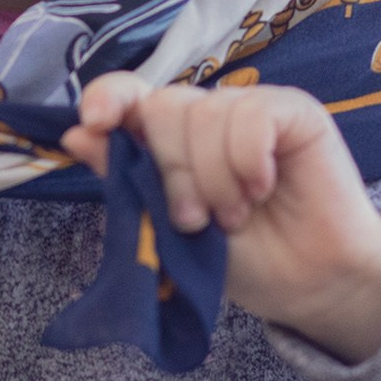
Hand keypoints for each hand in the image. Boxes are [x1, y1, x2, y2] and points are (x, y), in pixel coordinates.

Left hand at [63, 75, 380, 363]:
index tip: (97, 123)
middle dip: (174, 173)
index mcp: (170, 140)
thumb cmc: (244, 257)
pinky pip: (252, 116)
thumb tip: (74, 136)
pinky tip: (263, 187)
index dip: (108, 98)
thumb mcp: (170, 227)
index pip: (129, 95)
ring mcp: (250, 109)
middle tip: (197, 220)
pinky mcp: (293, 112)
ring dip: (216, 179)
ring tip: (237, 216)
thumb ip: (127, 180)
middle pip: (164, 108)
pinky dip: (249, 160)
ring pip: (206, 115)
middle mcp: (206, 117)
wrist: (306, 285)